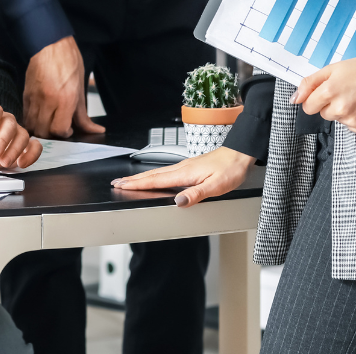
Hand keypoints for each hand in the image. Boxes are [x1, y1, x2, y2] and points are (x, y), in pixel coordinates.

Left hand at [0, 103, 42, 168]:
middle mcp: (5, 120)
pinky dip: (32, 155)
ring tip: (3, 163)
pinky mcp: (25, 145)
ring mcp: (16, 132)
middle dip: (3, 140)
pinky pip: (35, 147)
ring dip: (15, 150)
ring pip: (23, 136)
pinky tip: (22, 164)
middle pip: (10, 125)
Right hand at [23, 35, 104, 138]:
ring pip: (32, 126)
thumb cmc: (68, 60)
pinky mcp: (26, 93)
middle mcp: (48, 100)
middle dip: (53, 134)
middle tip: (60, 126)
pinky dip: (32, 120)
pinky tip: (41, 115)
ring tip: (49, 122)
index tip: (69, 129)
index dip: (66, 133)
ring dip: (41, 129)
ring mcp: (34, 97)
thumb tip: (95, 130)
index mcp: (65, 98)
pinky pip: (25, 115)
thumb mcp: (81, 87)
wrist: (50, 43)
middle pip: (44, 132)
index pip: (60, 130)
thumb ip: (84, 114)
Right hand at [111, 147, 254, 206]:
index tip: (121, 186)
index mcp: (184, 173)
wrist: (239, 154)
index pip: (155, 180)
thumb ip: (196, 194)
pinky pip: (165, 172)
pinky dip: (153, 175)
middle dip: (132, 180)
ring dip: (140, 177)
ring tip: (128, 181)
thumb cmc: (230, 169)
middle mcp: (181, 168)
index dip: (137, 184)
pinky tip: (153, 178)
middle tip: (116, 183)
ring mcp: (184, 166)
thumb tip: (178, 202)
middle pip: (151, 175)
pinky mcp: (188, 167)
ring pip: (157, 172)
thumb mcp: (216, 186)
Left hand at [293, 56, 355, 133]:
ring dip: (343, 112)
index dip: (314, 100)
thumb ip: (309, 84)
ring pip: (338, 121)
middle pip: (323, 114)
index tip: (323, 95)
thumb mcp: (330, 70)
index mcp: (329, 92)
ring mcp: (354, 120)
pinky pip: (352, 128)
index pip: (308, 107)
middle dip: (330, 105)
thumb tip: (294, 99)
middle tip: (344, 93)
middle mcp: (341, 108)